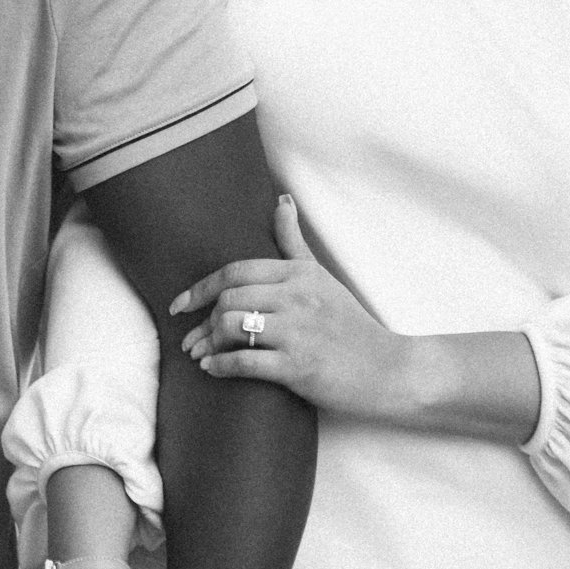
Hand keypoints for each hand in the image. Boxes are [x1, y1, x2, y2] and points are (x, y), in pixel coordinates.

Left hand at [172, 195, 416, 422]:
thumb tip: (281, 198)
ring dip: (208, 343)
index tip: (179, 305)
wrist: (390, 370)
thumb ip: (294, 241)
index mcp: (299, 274)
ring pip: (233, 326)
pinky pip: (245, 362)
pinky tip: (212, 369)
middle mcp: (298, 297)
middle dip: (203, 320)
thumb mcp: (321, 276)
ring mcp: (298, 332)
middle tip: (191, 337)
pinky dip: (221, 365)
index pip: (236, 271)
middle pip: (229, 299)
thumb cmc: (350, 324)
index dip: (200, 288)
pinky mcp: (299, 367)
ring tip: (200, 354)